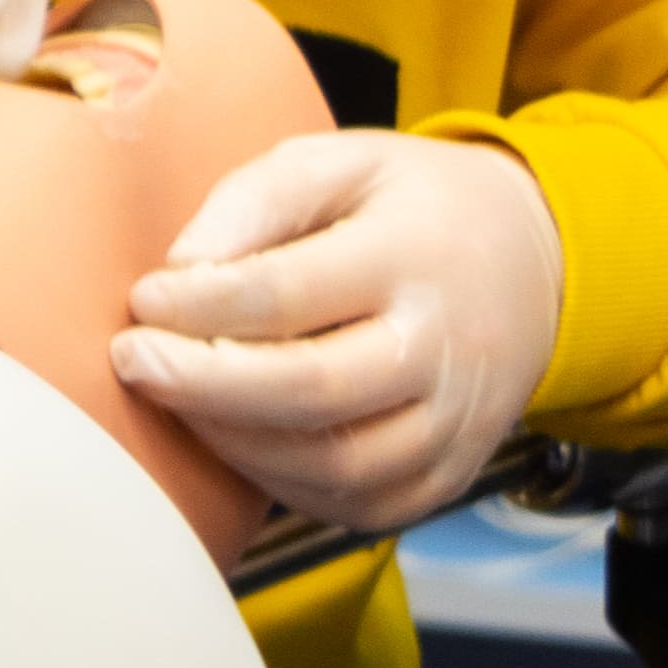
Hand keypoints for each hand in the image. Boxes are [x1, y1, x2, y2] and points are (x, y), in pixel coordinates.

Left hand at [114, 128, 565, 531]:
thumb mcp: (340, 163)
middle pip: (308, 392)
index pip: (285, 296)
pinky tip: (240, 436)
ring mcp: (454, 422)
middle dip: (199, 385)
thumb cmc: (412, 210)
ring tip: (179, 396)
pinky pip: (353, 504)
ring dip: (231, 440)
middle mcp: (444, 349)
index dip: (196, 304)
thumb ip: (254, 199)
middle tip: (133, 361)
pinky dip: (281, 481)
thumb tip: (181, 267)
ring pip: (328, 465)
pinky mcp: (448, 475)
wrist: (533, 263)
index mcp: (414, 257)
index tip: (144, 298)